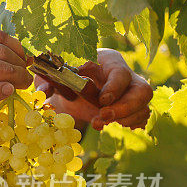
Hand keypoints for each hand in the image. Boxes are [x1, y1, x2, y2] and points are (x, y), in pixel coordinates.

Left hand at [36, 49, 151, 129]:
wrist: (72, 89)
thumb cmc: (65, 75)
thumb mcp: (54, 75)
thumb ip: (47, 80)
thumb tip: (42, 90)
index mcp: (108, 61)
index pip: (121, 72)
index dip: (114, 88)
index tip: (101, 101)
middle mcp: (126, 75)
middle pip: (143, 91)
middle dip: (125, 108)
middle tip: (103, 117)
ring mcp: (132, 93)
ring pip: (143, 106)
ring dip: (124, 119)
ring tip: (99, 123)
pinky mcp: (132, 108)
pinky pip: (142, 117)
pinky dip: (130, 124)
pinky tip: (111, 125)